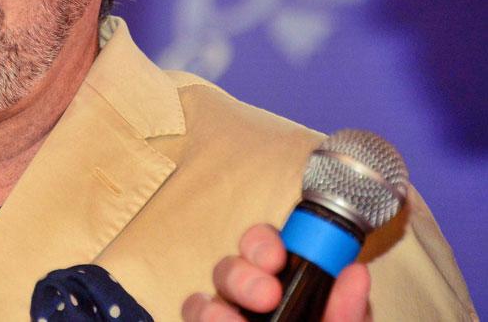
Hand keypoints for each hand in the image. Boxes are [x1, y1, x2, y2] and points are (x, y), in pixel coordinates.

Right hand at [180, 224, 371, 320]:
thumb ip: (349, 313)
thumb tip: (355, 272)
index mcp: (286, 288)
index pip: (263, 247)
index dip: (262, 243)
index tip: (277, 257)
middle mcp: (250, 305)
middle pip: (227, 269)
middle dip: (241, 276)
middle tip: (266, 295)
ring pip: (200, 303)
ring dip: (212, 310)